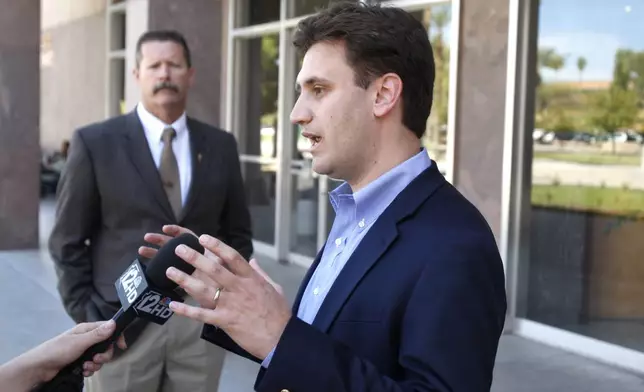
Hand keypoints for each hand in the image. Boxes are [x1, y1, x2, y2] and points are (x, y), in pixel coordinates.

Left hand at [29, 320, 125, 380]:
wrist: (39, 367)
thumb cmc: (58, 350)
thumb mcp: (79, 342)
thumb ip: (97, 334)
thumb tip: (114, 323)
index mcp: (86, 330)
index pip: (108, 328)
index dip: (116, 336)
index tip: (121, 346)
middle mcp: (86, 339)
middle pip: (105, 346)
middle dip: (104, 355)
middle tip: (96, 360)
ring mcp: (82, 351)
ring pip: (99, 357)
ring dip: (95, 365)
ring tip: (86, 368)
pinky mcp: (78, 361)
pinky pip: (91, 365)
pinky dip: (89, 370)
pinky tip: (83, 372)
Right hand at [139, 225, 224, 309]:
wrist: (229, 304)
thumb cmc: (229, 286)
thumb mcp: (226, 274)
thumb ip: (220, 265)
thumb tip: (216, 257)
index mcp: (204, 253)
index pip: (188, 237)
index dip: (177, 231)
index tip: (165, 228)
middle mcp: (194, 260)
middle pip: (175, 246)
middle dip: (161, 240)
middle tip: (147, 237)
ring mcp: (187, 271)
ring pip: (169, 259)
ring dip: (155, 253)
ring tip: (141, 250)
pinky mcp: (183, 283)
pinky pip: (169, 276)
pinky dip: (158, 272)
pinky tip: (147, 271)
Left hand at [166, 235, 290, 359]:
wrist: (280, 337)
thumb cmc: (279, 313)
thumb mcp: (274, 287)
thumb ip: (260, 273)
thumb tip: (253, 260)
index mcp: (251, 278)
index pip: (232, 257)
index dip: (216, 246)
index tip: (202, 238)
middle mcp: (239, 288)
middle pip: (214, 269)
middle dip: (195, 258)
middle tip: (178, 249)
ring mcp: (230, 304)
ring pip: (204, 289)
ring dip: (185, 280)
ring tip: (170, 271)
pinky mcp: (224, 321)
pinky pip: (202, 315)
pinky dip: (186, 310)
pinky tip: (172, 305)